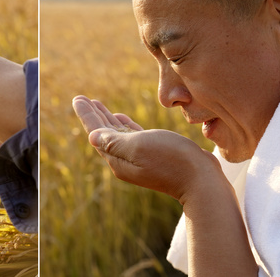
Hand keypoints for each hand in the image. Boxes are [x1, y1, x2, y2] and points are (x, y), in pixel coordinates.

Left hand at [72, 95, 221, 201]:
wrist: (202, 180)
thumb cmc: (171, 160)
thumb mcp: (138, 147)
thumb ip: (114, 142)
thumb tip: (92, 137)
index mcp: (117, 159)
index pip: (96, 132)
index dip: (87, 114)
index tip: (77, 98)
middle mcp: (125, 160)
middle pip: (103, 133)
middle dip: (93, 115)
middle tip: (81, 99)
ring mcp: (138, 159)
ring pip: (116, 134)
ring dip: (106, 118)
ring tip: (96, 104)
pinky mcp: (153, 155)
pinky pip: (131, 137)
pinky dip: (123, 126)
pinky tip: (120, 117)